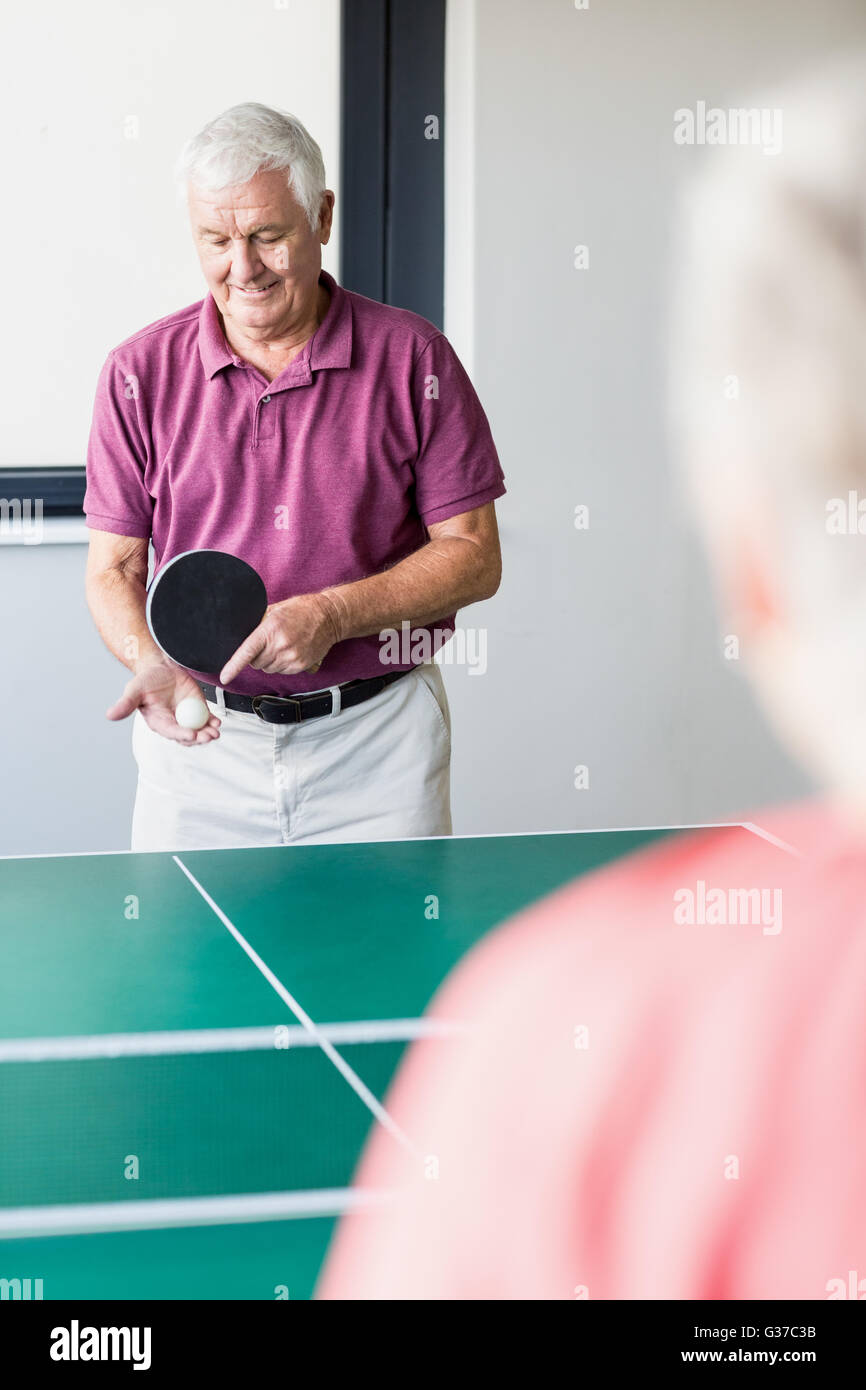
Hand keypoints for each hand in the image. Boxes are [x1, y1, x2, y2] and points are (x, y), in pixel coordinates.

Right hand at [106, 658, 220, 745]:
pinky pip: (206, 719)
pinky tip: (218, 721)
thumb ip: (125, 704)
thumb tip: (109, 715)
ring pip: (199, 730)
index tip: (192, 735)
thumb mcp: (134, 690)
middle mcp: (173, 723)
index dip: (181, 734)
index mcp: (158, 722)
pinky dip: (212, 721)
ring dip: (207, 733)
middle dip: (198, 738)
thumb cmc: (145, 679)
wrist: (161, 667)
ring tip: (215, 732)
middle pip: (187, 736)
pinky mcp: (197, 709)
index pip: (171, 731)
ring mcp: (187, 717)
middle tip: (209, 736)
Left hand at [219, 592, 339, 685]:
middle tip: (267, 643)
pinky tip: (289, 651)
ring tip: (281, 645)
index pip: (247, 652)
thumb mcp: (275, 610)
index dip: (233, 666)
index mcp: (271, 630)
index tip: (224, 676)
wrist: (329, 617)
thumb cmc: (302, 610)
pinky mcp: (301, 666)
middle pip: (256, 663)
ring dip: (269, 661)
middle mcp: (281, 646)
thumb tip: (242, 637)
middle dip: (256, 656)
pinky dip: (281, 664)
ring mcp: (292, 658)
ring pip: (268, 669)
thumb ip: (258, 624)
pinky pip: (281, 671)